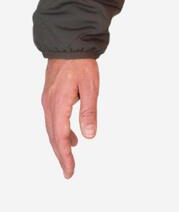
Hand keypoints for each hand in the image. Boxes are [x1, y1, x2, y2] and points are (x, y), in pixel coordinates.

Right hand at [41, 58, 99, 177]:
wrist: (69, 45)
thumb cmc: (81, 65)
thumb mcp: (90, 87)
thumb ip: (89, 112)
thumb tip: (90, 135)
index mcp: (58, 105)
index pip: (60, 137)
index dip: (65, 156)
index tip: (69, 171)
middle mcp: (49, 105)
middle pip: (53, 137)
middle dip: (61, 155)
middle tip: (69, 172)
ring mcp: (47, 101)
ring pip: (52, 129)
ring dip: (60, 144)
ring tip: (71, 156)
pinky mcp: (50, 97)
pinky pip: (53, 120)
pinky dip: (60, 132)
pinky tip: (72, 136)